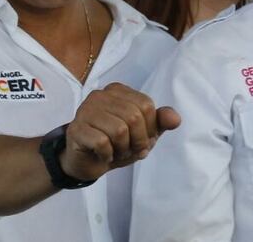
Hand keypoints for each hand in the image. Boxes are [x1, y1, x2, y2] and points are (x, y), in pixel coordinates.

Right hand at [59, 82, 180, 181]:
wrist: (87, 162)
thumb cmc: (116, 144)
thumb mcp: (143, 134)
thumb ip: (160, 123)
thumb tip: (175, 119)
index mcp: (118, 91)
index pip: (146, 105)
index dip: (149, 129)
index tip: (140, 140)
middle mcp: (100, 95)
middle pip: (134, 117)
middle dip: (137, 141)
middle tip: (129, 150)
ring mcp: (85, 110)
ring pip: (119, 130)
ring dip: (122, 149)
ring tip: (116, 151)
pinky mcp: (76, 129)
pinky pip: (102, 143)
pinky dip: (108, 155)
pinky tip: (103, 155)